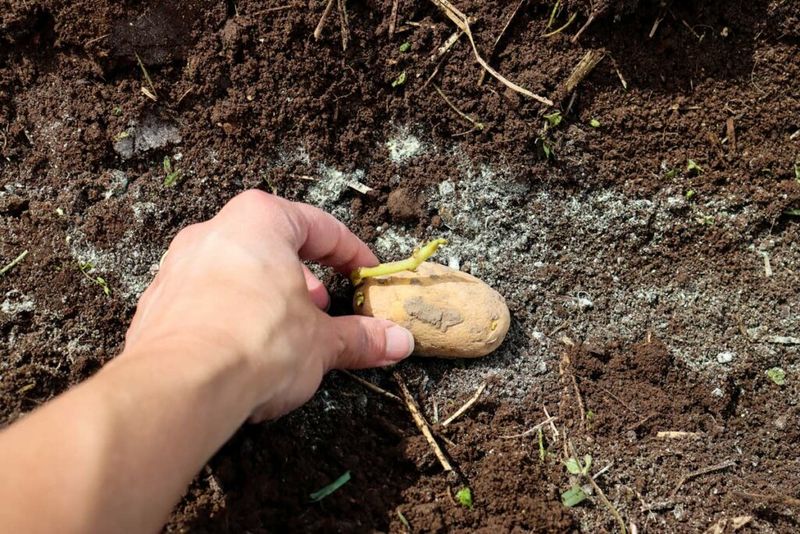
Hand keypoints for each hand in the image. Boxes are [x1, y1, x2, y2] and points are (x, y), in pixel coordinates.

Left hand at [123, 190, 413, 420]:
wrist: (180, 385)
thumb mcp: (322, 341)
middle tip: (326, 307)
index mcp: (259, 221)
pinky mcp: (157, 305)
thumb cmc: (256, 342)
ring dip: (269, 298)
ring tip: (289, 332)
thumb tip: (397, 341)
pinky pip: (207, 302)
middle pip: (273, 246)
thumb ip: (360, 337)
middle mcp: (214, 232)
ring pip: (237, 273)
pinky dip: (234, 318)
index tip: (367, 273)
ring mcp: (179, 267)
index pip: (320, 226)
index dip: (351, 253)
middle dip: (305, 277)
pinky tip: (248, 351)